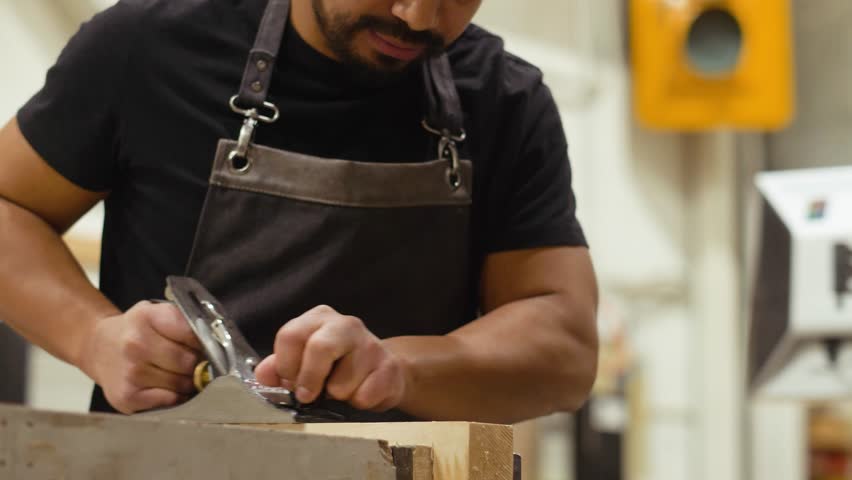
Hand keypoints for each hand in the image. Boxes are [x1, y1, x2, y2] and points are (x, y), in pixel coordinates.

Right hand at [78, 301, 202, 413]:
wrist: (99, 348)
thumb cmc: (136, 332)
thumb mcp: (156, 314)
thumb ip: (184, 323)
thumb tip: (215, 345)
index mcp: (147, 317)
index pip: (193, 334)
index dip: (204, 343)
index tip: (204, 346)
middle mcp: (135, 344)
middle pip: (189, 362)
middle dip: (196, 364)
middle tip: (190, 363)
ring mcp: (130, 372)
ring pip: (181, 384)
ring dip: (186, 382)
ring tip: (175, 374)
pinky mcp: (127, 397)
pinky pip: (169, 401)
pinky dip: (174, 397)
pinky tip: (166, 387)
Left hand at [254, 305, 407, 411]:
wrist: (381, 371)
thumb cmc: (337, 365)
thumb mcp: (304, 361)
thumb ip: (280, 367)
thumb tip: (263, 374)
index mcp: (319, 318)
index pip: (291, 335)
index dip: (285, 365)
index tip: (289, 381)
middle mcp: (346, 325)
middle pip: (320, 347)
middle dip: (309, 379)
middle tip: (307, 395)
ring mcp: (370, 344)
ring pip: (341, 382)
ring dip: (336, 395)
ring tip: (341, 389)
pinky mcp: (389, 367)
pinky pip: (364, 396)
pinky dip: (357, 403)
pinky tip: (361, 392)